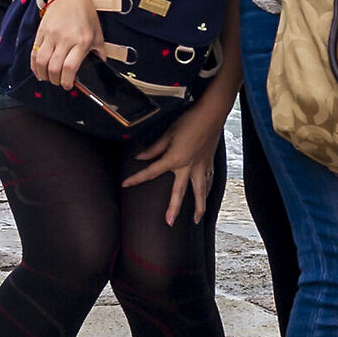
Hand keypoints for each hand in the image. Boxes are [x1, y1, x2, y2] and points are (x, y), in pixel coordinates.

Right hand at [29, 0, 102, 89]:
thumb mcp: (98, 33)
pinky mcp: (41, 33)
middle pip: (54, 69)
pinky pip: (34, 53)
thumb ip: (100, 52)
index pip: (70, 68)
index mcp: (82, 41)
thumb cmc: (85, 13)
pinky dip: (35, 65)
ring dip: (44, 75)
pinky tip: (39, 70)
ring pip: (41, 63)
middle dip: (55, 81)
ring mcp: (51, 36)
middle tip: (59, 82)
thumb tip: (100, 68)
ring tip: (49, 77)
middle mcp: (65, 39)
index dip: (67, 82)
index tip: (69, 85)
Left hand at [123, 101, 223, 222]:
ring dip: (198, 207)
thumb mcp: (168, 133)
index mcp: (174, 159)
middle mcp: (188, 167)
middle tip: (169, 222)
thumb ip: (154, 148)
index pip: (151, 172)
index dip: (137, 178)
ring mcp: (200, 167)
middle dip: (174, 208)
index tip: (125, 184)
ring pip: (200, 192)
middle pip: (180, 192)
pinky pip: (209, 181)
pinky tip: (206, 197)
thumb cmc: (189, 121)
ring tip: (196, 219)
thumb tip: (141, 157)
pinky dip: (208, 191)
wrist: (211, 114)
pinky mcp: (209, 163)